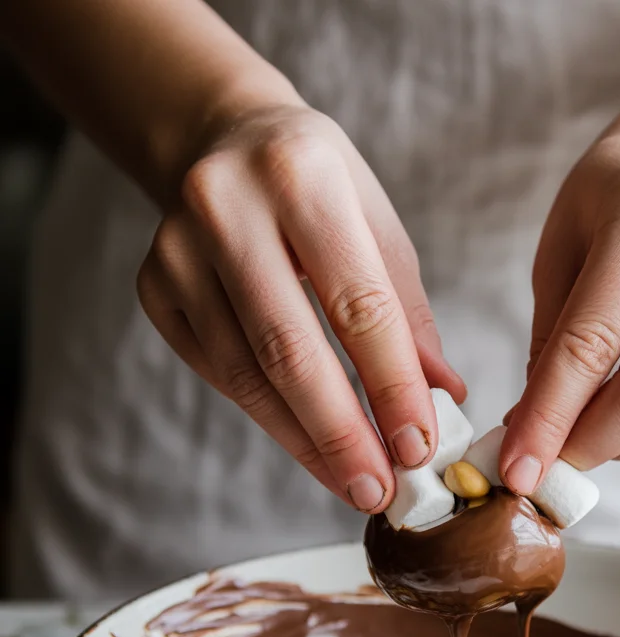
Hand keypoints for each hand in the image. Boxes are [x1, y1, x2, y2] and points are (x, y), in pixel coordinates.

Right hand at [137, 99, 464, 511]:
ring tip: (351, 481)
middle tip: (379, 490)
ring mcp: (177, 251)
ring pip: (246, 375)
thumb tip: (444, 397)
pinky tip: (308, 444)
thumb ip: (407, 312)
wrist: (221, 141)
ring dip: (304, 441)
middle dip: (341, 433)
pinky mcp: (154, 289)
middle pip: (290, 349)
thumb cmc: (316, 187)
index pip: (358, 304)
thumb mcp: (377, 225)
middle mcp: (226, 208)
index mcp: (301, 177)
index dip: (391, 385)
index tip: (420, 447)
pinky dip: (269, 416)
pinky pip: (219, 373)